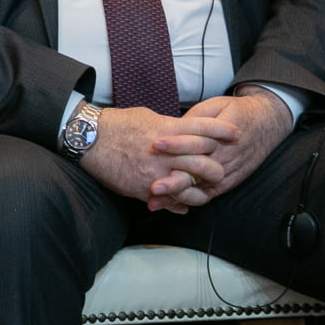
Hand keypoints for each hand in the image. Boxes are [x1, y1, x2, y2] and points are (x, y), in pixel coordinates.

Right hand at [79, 106, 239, 213]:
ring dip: (203, 191)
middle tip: (222, 169)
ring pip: (192, 186)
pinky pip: (170, 202)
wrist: (88, 139)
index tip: (236, 134)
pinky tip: (186, 207)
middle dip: (218, 167)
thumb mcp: (146, 117)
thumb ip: (168, 126)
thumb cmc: (116, 124)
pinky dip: (181, 205)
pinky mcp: (145, 188)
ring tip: (207, 191)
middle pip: (205, 162)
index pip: (204, 129)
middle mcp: (167, 152)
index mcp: (167, 130)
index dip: (223, 131)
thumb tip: (180, 130)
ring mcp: (157, 172)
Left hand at [155, 89, 293, 202]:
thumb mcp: (216, 106)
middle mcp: (224, 159)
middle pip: (197, 172)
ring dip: (177, 196)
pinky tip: (169, 205)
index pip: (196, 142)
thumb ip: (195, 119)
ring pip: (200, 188)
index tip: (155, 144)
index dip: (176, 144)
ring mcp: (227, 174)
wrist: (267, 123)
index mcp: (221, 137)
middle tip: (153, 187)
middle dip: (174, 181)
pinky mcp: (228, 183)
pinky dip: (188, 200)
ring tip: (155, 201)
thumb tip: (171, 128)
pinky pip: (207, 195)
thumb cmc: (235, 112)